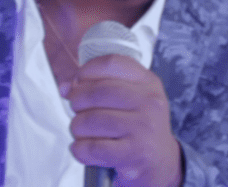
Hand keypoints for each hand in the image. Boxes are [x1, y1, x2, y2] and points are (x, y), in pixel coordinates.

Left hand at [63, 54, 181, 186]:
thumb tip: (66, 88)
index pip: (111, 64)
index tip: (77, 82)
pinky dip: (80, 149)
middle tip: (76, 110)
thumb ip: (98, 88)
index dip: (86, 71)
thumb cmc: (138, 128)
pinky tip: (83, 149)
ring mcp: (144, 128)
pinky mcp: (135, 153)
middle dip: (77, 101)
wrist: (161, 162)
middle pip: (98, 91)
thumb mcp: (129, 100)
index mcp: (148, 82)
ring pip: (92, 120)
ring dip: (77, 127)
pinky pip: (93, 147)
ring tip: (81, 132)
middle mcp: (149, 102)